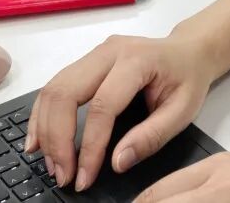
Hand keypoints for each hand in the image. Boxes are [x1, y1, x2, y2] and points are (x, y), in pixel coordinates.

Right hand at [24, 31, 216, 191]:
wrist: (189, 51)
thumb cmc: (188, 78)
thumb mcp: (183, 111)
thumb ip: (151, 137)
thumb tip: (117, 163)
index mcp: (137, 60)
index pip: (103, 106)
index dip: (89, 147)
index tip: (84, 178)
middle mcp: (109, 51)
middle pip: (66, 93)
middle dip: (57, 139)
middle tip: (62, 175)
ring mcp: (94, 53)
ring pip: (54, 89)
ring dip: (45, 129)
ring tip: (51, 164)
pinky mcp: (86, 62)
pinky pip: (55, 87)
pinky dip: (43, 115)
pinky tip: (40, 140)